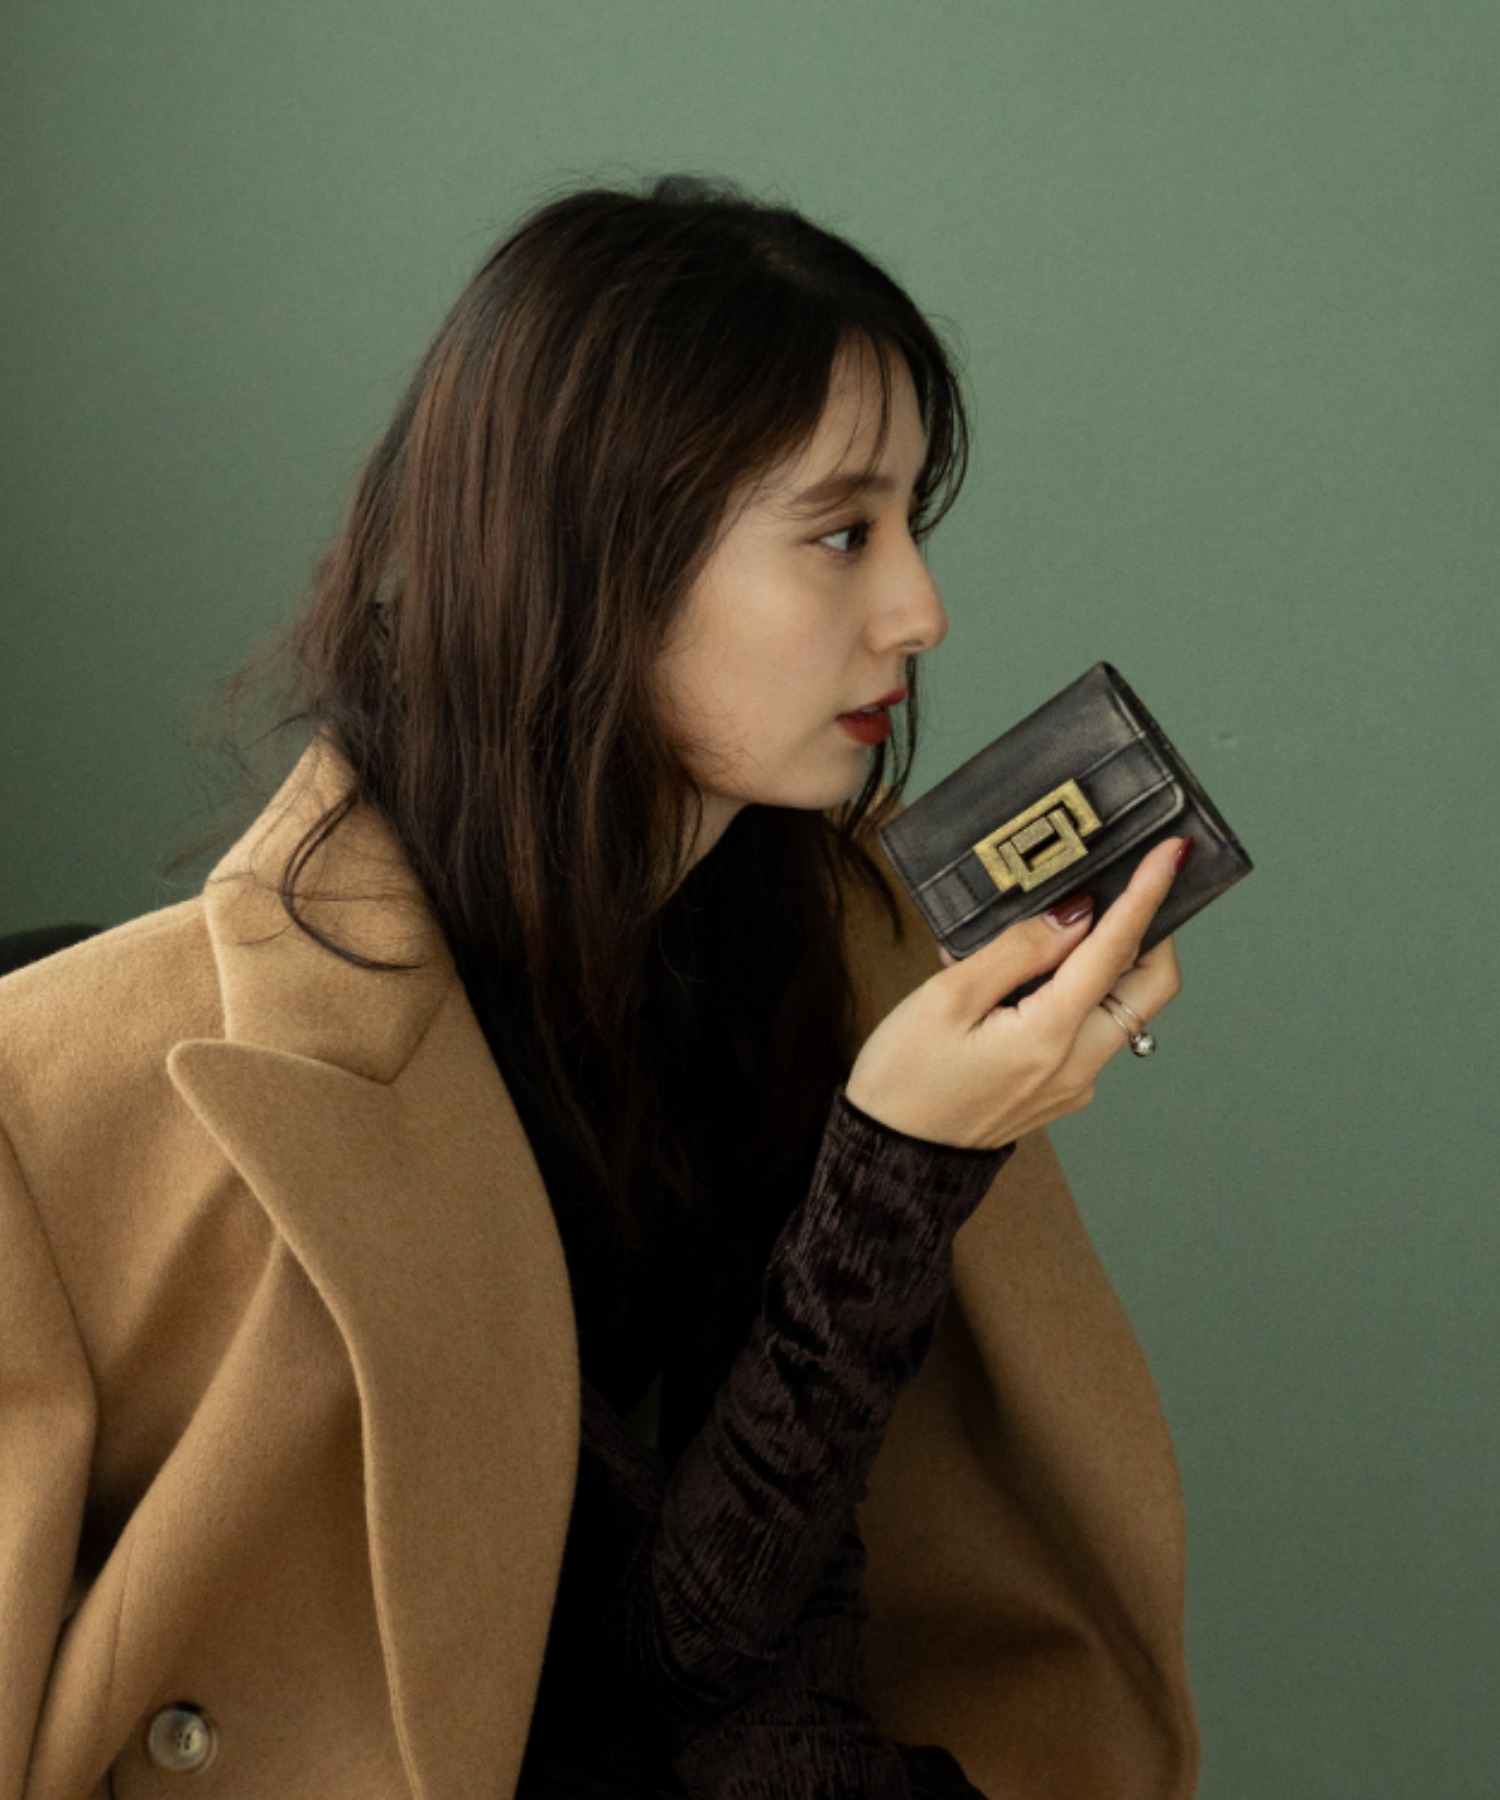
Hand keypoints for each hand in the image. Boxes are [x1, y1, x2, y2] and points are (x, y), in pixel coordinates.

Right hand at [844, 836, 1187, 1148]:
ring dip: (1106, 962)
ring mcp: (1074, 1083)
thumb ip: (1016, 952)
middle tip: (1132, 888)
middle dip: (1152, 932)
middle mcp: (1077, 1064)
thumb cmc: (904, 1079)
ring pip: (1121, 1009)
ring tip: (1047, 933)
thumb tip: (1073, 916)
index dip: (1147, 894)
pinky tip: (1024, 978)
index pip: (1116, 951)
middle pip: (1149, 988)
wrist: (892, 1157)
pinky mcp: (1061, 1091)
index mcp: (1048, 1036)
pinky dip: (1076, 992)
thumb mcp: (945, 999)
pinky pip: (1089, 1029)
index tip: (1173, 851)